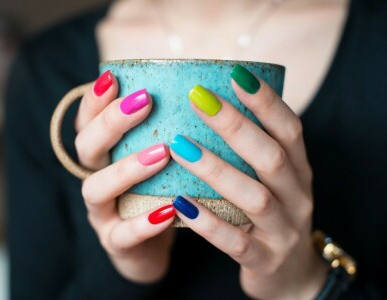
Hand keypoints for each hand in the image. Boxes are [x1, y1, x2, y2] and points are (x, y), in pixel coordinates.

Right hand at [75, 71, 174, 282]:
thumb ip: (166, 128)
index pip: (88, 120)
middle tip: (144, 102)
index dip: (95, 99)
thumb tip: (200, 89)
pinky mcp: (115, 243)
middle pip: (86, 147)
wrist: (151, 247)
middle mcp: (95, 177)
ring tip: (161, 154)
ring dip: (126, 169)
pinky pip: (123, 235)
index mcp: (103, 154)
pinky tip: (169, 210)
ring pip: (97, 188)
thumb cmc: (159, 191)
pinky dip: (143, 223)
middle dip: (112, 123)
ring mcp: (101, 213)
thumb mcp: (158, 156)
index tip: (114, 77)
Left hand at [170, 66, 328, 298]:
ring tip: (179, 146)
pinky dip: (207, 222)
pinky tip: (179, 202)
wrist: (291, 276)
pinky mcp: (264, 260)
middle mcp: (297, 197)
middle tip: (197, 99)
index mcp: (299, 171)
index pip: (290, 129)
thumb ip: (252, 150)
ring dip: (216, 169)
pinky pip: (234, 242)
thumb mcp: (272, 181)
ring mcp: (283, 231)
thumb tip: (209, 105)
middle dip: (235, 125)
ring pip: (253, 197)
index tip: (235, 73)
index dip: (266, 101)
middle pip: (271, 157)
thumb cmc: (271, 214)